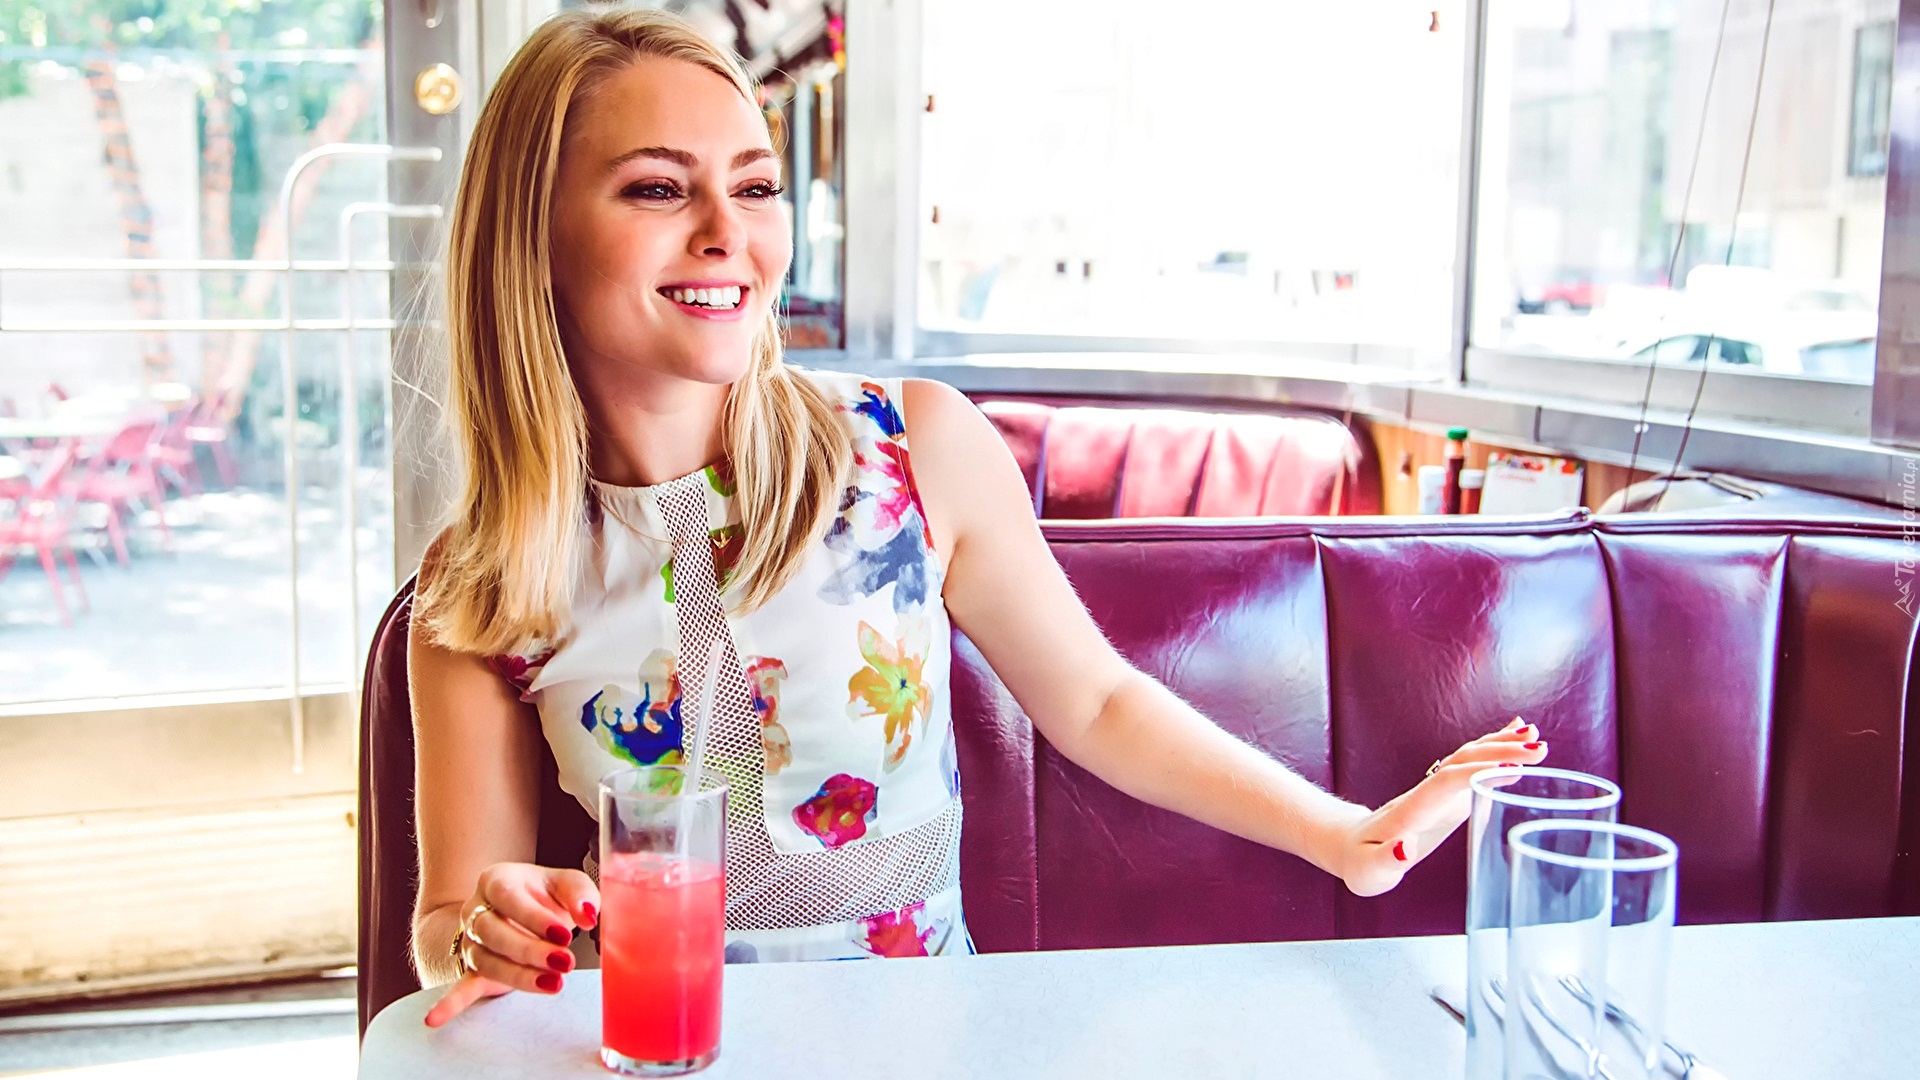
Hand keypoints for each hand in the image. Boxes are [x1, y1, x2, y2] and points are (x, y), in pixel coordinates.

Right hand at [423, 863, 599, 1027]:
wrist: (523, 908)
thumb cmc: (546, 895)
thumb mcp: (568, 884)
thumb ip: (580, 895)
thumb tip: (588, 915)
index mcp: (497, 881)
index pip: (509, 899)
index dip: (535, 918)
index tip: (564, 934)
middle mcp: (477, 911)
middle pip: (493, 932)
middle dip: (530, 951)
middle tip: (564, 962)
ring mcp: (472, 941)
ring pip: (485, 961)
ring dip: (519, 976)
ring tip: (554, 983)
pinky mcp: (474, 969)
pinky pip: (460, 985)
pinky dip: (450, 1003)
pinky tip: (435, 1019)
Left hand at [1338, 717, 1547, 897]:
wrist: (1350, 845)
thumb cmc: (1362, 863)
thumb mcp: (1370, 871)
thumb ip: (1385, 860)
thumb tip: (1404, 849)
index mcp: (1412, 810)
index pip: (1447, 782)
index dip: (1479, 772)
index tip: (1513, 767)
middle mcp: (1426, 793)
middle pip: (1463, 761)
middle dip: (1500, 751)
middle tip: (1539, 749)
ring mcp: (1436, 791)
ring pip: (1469, 758)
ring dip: (1501, 745)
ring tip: (1535, 736)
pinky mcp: (1445, 796)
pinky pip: (1471, 765)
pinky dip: (1493, 748)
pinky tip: (1516, 734)